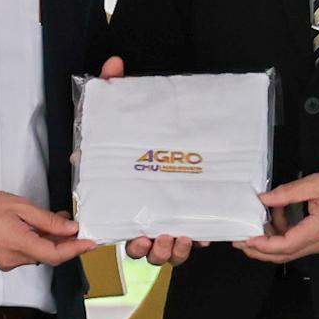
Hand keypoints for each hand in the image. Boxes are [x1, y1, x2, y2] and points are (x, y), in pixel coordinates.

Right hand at [0, 192, 85, 270]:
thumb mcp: (22, 207)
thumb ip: (48, 221)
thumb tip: (70, 229)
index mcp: (19, 244)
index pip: (55, 254)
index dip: (76, 249)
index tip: (90, 243)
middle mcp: (14, 259)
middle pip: (49, 255)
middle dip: (65, 242)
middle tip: (75, 226)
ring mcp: (8, 262)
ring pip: (39, 254)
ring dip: (52, 241)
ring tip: (58, 222)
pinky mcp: (5, 260)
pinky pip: (28, 254)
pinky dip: (39, 243)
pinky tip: (42, 230)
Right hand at [97, 59, 196, 265]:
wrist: (170, 135)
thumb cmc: (141, 133)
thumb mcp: (128, 108)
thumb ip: (116, 86)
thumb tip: (114, 66)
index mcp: (129, 198)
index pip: (125, 229)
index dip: (134, 240)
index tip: (141, 234)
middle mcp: (150, 213)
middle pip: (149, 249)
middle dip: (156, 250)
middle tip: (162, 236)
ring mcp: (172, 216)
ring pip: (171, 251)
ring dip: (176, 251)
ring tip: (182, 237)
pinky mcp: (193, 216)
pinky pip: (195, 240)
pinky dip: (199, 241)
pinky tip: (204, 235)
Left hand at [239, 169, 318, 263]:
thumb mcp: (316, 184)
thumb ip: (289, 192)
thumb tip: (265, 198)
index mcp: (318, 230)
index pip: (285, 245)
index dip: (264, 244)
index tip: (247, 239)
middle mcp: (318, 242)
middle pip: (283, 255)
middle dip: (259, 250)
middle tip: (240, 242)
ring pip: (289, 251)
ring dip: (270, 241)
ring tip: (260, 222)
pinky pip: (296, 244)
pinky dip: (282, 235)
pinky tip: (278, 219)